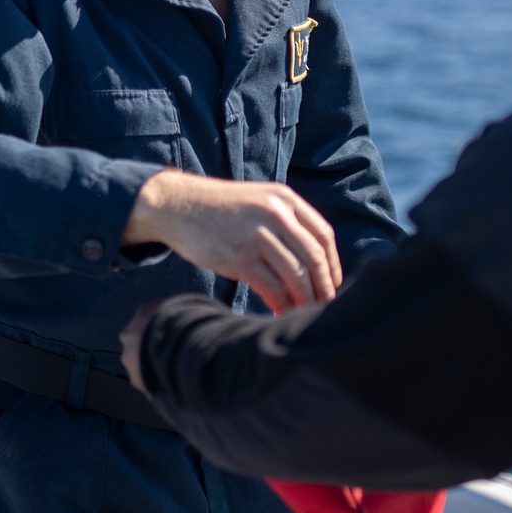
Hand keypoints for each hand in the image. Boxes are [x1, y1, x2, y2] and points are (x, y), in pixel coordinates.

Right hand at [123, 169, 341, 313]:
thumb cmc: (222, 210)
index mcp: (285, 199)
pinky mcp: (239, 258)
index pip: (323, 235)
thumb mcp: (259, 202)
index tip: (333, 284)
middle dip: (324, 286)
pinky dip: (281, 304)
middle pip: (314, 257)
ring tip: (305, 313)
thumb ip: (286, 223)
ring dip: (305, 299)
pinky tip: (281, 312)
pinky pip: (271, 287)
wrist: (178, 205)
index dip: (333, 263)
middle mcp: (275, 214)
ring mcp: (257, 235)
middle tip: (325, 305)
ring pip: (296, 275)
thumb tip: (314, 263)